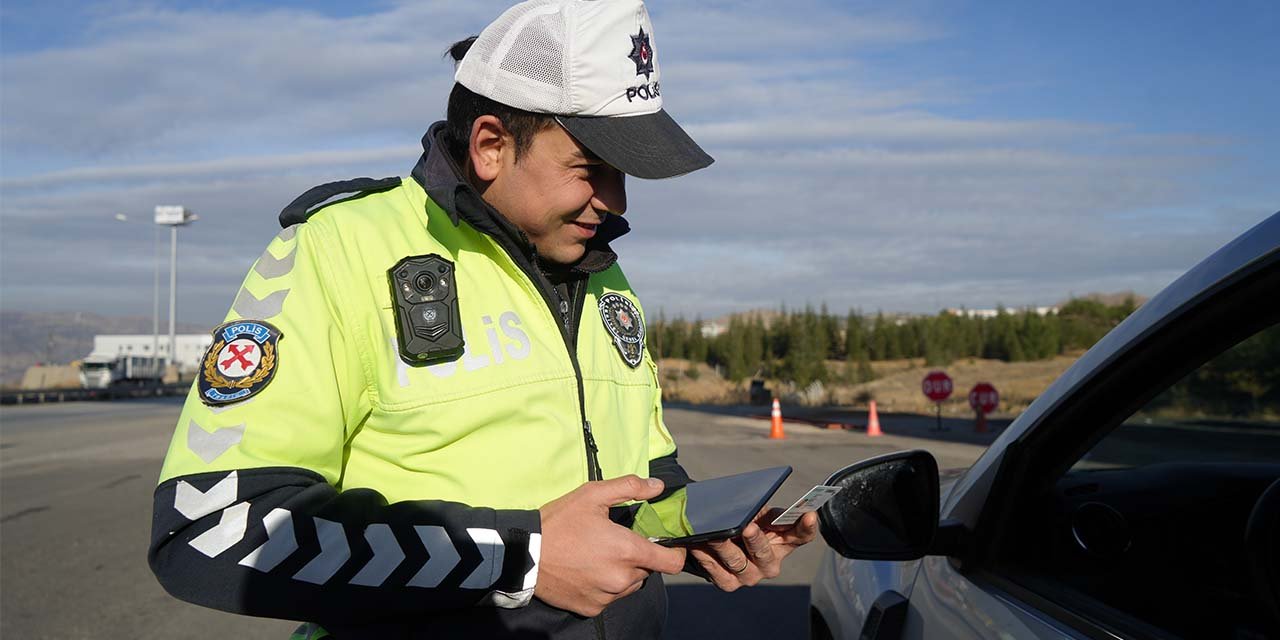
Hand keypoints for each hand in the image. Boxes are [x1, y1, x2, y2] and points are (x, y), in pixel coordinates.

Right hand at [536, 475, 687, 616]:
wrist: (524, 555)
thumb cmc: (559, 522)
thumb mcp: (592, 495)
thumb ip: (629, 487)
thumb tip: (658, 486)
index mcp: (628, 551)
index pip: (672, 562)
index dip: (674, 552)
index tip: (665, 544)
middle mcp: (622, 579)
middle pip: (648, 570)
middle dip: (639, 557)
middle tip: (617, 542)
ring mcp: (607, 597)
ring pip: (630, 585)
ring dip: (624, 573)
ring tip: (600, 556)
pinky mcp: (592, 609)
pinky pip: (610, 598)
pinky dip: (606, 586)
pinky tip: (588, 571)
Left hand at [688, 508, 817, 591]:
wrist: (717, 534)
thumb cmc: (742, 518)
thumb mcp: (755, 511)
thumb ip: (759, 509)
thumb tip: (752, 509)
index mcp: (784, 541)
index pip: (802, 535)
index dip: (807, 527)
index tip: (810, 514)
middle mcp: (770, 562)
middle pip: (765, 553)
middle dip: (756, 540)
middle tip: (747, 527)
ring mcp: (751, 575)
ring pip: (738, 563)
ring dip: (725, 548)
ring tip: (714, 534)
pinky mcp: (729, 583)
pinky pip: (718, 573)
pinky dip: (707, 559)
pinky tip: (698, 545)